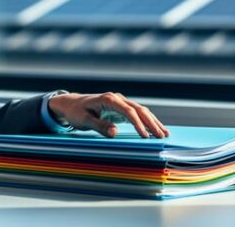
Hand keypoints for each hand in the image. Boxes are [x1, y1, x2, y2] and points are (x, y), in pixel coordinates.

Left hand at [48, 92, 168, 138]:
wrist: (70, 104)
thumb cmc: (75, 112)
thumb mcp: (84, 120)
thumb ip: (99, 126)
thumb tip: (115, 132)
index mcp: (108, 99)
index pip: (128, 111)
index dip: (138, 124)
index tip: (145, 137)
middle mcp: (117, 98)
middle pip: (139, 109)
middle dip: (151, 123)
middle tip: (162, 136)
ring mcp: (120, 102)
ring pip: (141, 110)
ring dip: (153, 121)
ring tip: (164, 133)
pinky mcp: (120, 108)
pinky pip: (137, 113)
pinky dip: (147, 121)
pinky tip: (156, 128)